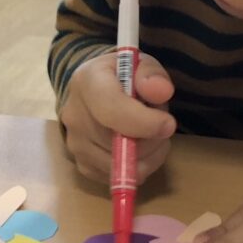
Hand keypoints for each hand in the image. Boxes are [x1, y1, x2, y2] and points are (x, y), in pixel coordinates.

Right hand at [61, 50, 175, 183]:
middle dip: (152, 139)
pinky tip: (139, 148)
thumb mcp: (141, 64)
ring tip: (151, 135)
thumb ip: (152, 74)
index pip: (111, 109)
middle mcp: (74, 115)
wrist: (95, 91)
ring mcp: (75, 144)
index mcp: (87, 82)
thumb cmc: (123, 77)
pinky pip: (118, 178)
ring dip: (148, 156)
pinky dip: (137, 169)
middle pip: (118, 143)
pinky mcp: (82, 166)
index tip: (168, 125)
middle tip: (164, 125)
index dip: (143, 122)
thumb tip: (161, 91)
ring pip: (121, 167)